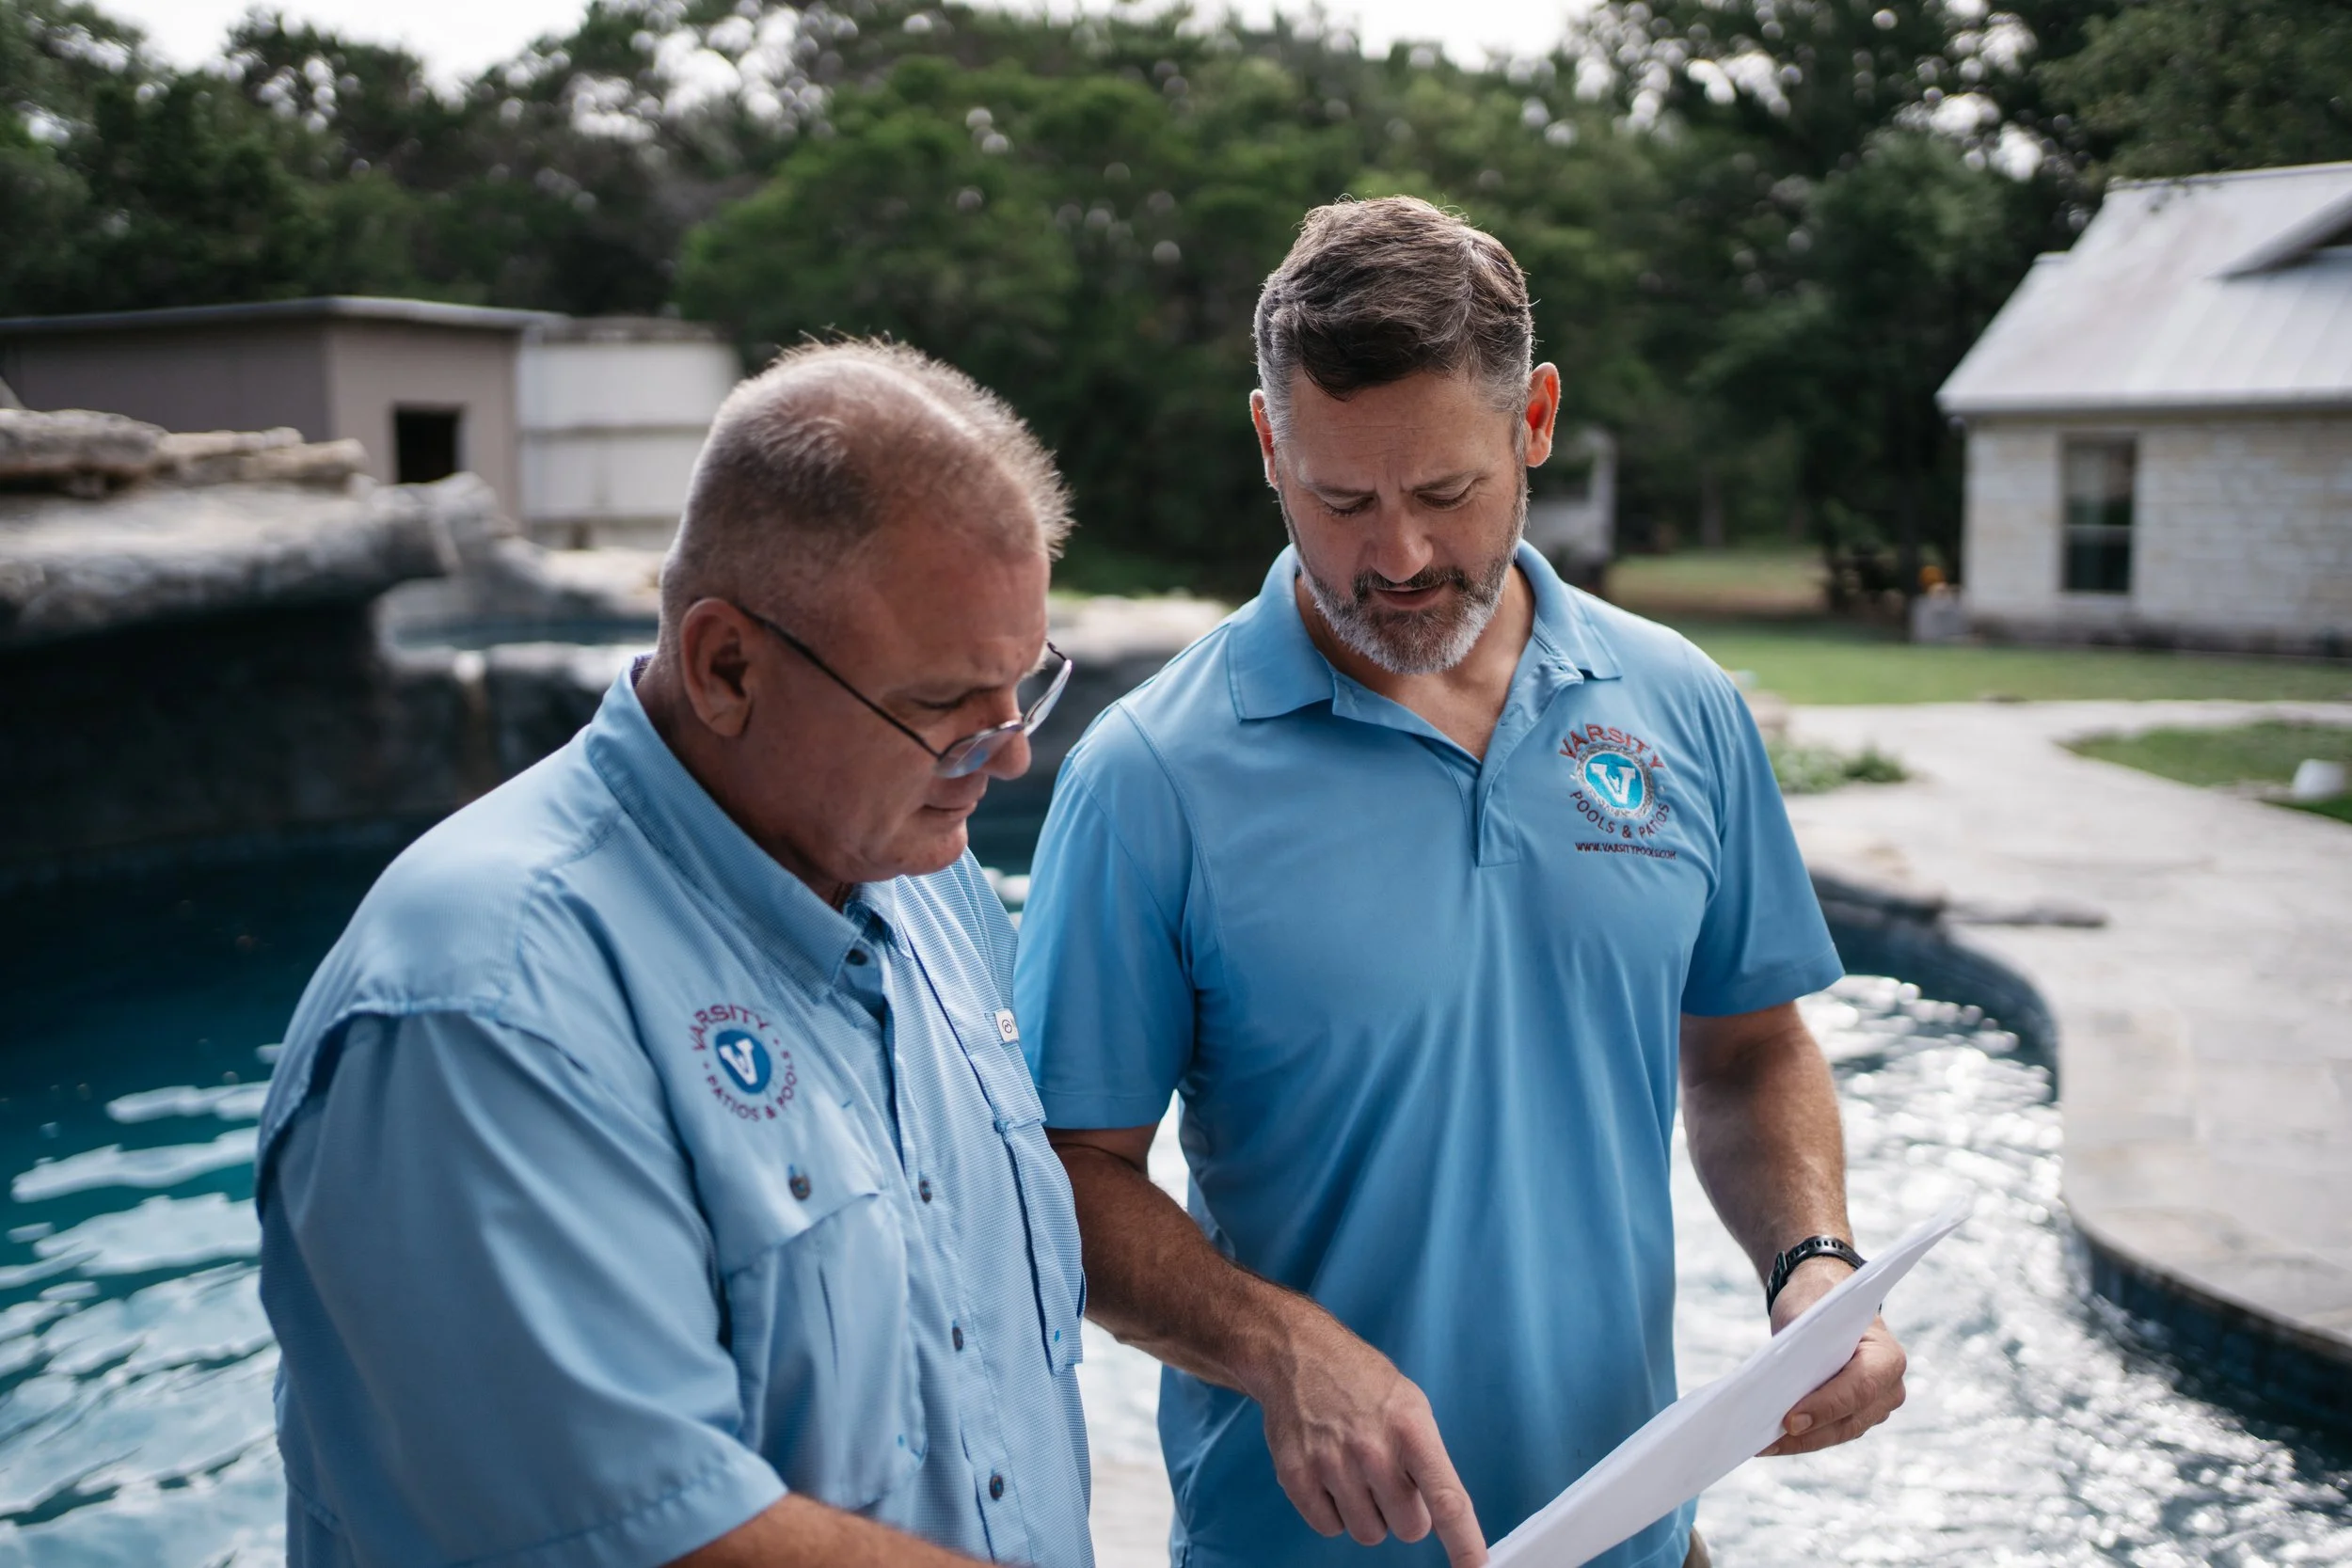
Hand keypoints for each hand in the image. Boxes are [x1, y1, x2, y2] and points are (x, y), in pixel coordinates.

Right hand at [1246, 1299, 1486, 1565]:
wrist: (1298, 1354)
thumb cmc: (1360, 1380)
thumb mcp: (1411, 1405)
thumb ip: (1428, 1459)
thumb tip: (1443, 1515)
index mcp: (1411, 1429)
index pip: (1447, 1499)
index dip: (1465, 1543)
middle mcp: (1373, 1450)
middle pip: (1408, 1527)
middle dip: (1404, 1512)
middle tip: (1389, 1478)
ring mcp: (1332, 1464)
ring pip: (1368, 1533)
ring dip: (1368, 1513)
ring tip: (1356, 1472)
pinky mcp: (1296, 1475)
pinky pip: (1329, 1527)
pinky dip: (1332, 1511)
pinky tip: (1330, 1475)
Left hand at [1758, 1256, 1907, 1456]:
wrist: (1827, 1298)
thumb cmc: (1818, 1301)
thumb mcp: (1810, 1313)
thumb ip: (1803, 1346)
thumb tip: (1776, 1389)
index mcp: (1888, 1357)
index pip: (1860, 1388)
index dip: (1826, 1407)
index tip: (1790, 1420)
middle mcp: (1890, 1388)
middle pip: (1848, 1420)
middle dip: (1807, 1434)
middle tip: (1766, 1441)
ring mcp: (1875, 1407)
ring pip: (1837, 1433)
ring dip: (1798, 1442)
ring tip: (1759, 1445)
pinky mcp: (1854, 1417)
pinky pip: (1828, 1432)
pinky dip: (1799, 1439)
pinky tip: (1768, 1441)